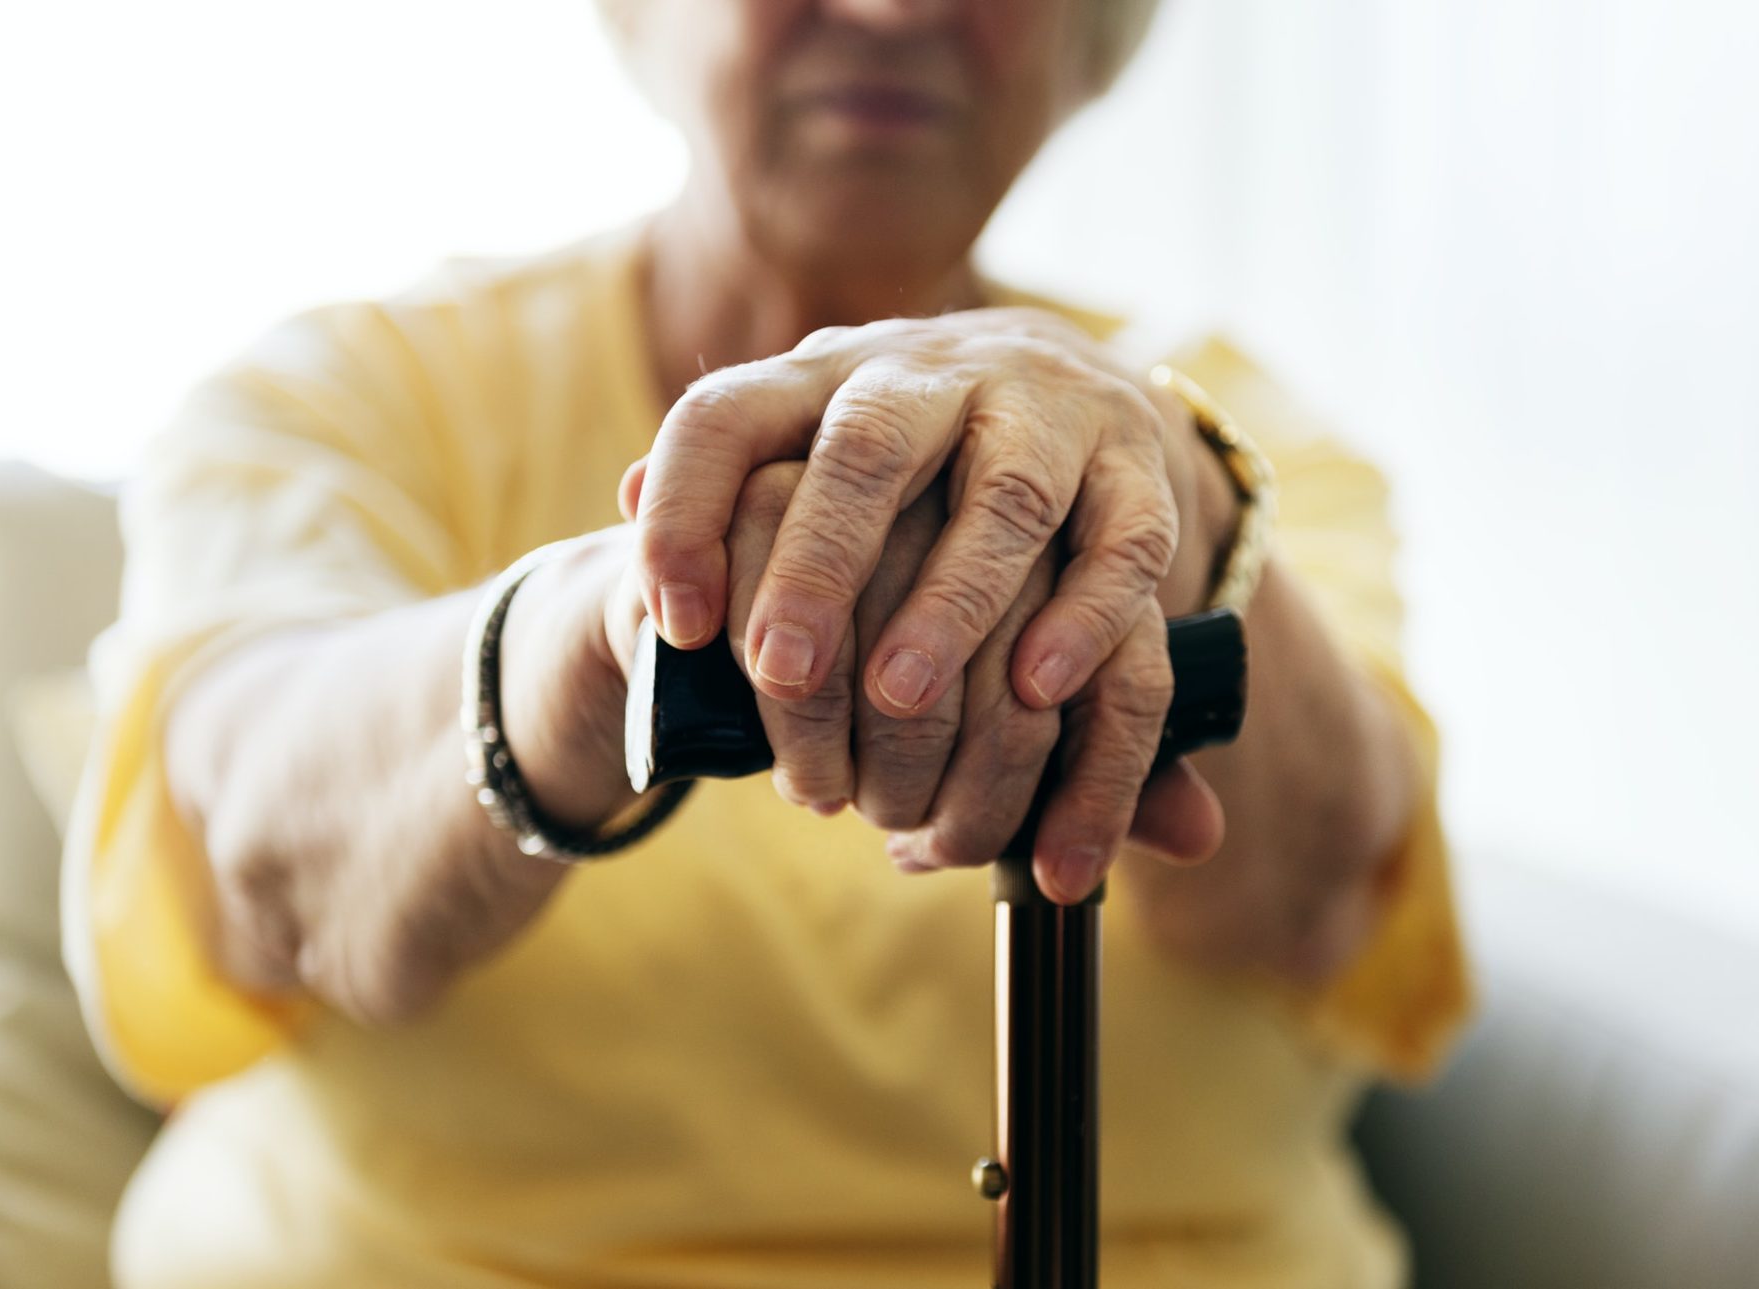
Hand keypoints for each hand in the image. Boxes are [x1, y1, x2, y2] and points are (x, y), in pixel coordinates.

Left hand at [625, 309, 1205, 889]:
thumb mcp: (807, 446)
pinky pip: (1124, 537)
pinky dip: (1084, 616)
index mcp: (827, 375)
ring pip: (1005, 493)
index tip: (674, 626)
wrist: (1064, 380)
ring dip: (954, 600)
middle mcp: (934, 374)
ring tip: (900, 699)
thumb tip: (621, 498)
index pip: (727, 415)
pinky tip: (1038, 691)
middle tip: (783, 673)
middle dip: (821, 560)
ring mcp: (1046, 408)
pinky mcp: (1137, 462)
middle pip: (867, 446)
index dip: (685, 512)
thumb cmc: (904, 457)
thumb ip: (726, 482)